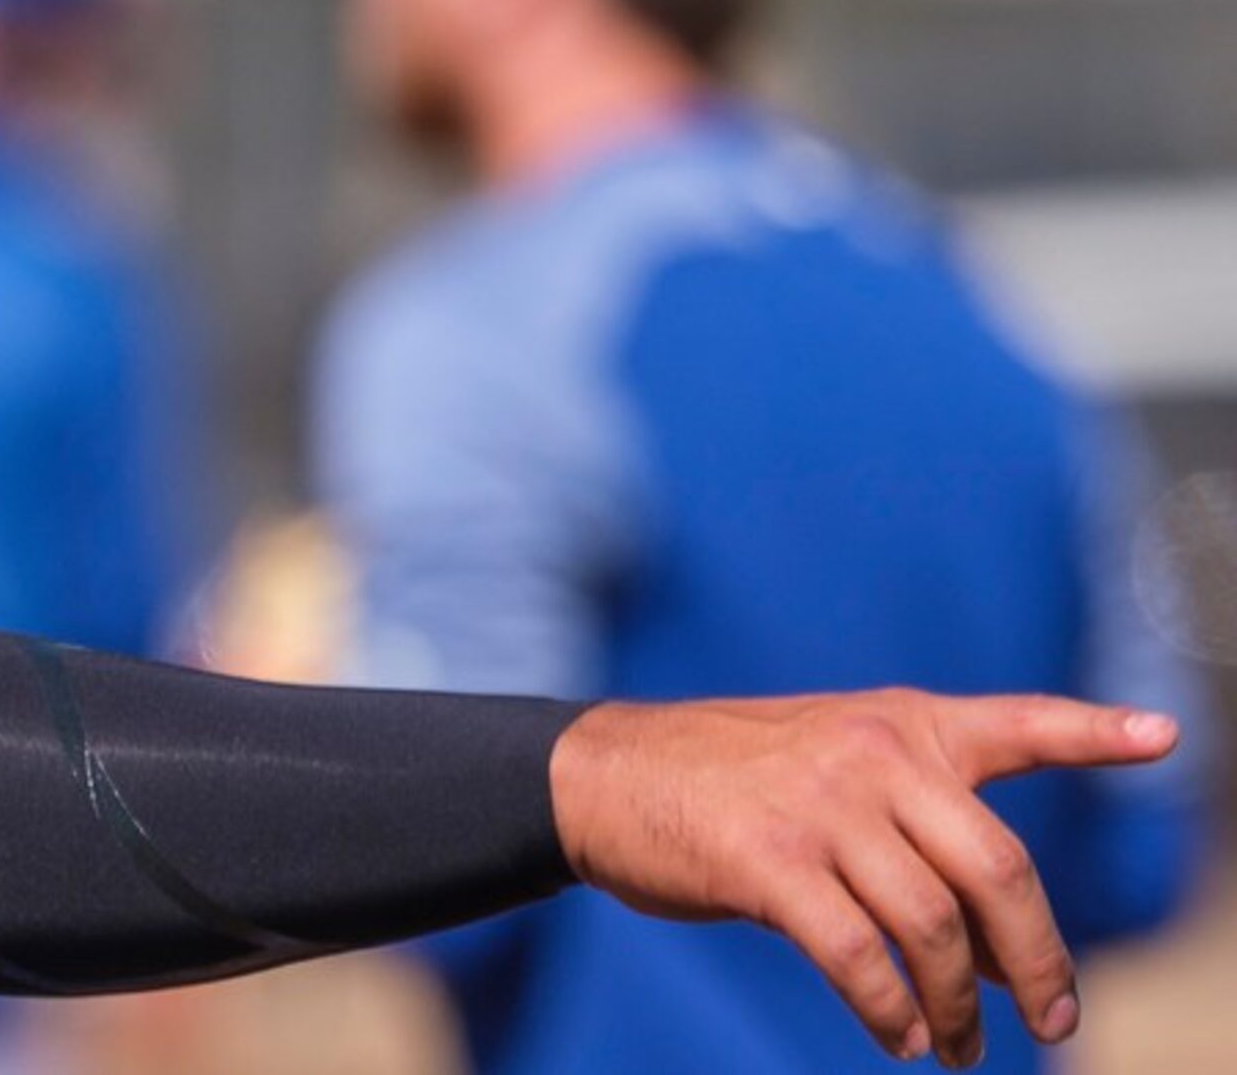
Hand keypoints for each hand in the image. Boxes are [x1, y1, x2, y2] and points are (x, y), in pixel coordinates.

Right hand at [550, 691, 1177, 1068]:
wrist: (601, 774)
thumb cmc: (722, 780)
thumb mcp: (827, 767)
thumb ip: (915, 830)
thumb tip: (1001, 951)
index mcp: (897, 724)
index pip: (1016, 723)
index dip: (1094, 732)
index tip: (1165, 735)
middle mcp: (872, 756)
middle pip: (997, 870)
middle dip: (1038, 961)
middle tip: (1054, 1023)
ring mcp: (819, 806)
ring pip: (933, 928)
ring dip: (959, 1008)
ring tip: (958, 1049)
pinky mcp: (767, 861)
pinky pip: (858, 957)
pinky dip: (889, 1011)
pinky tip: (898, 1035)